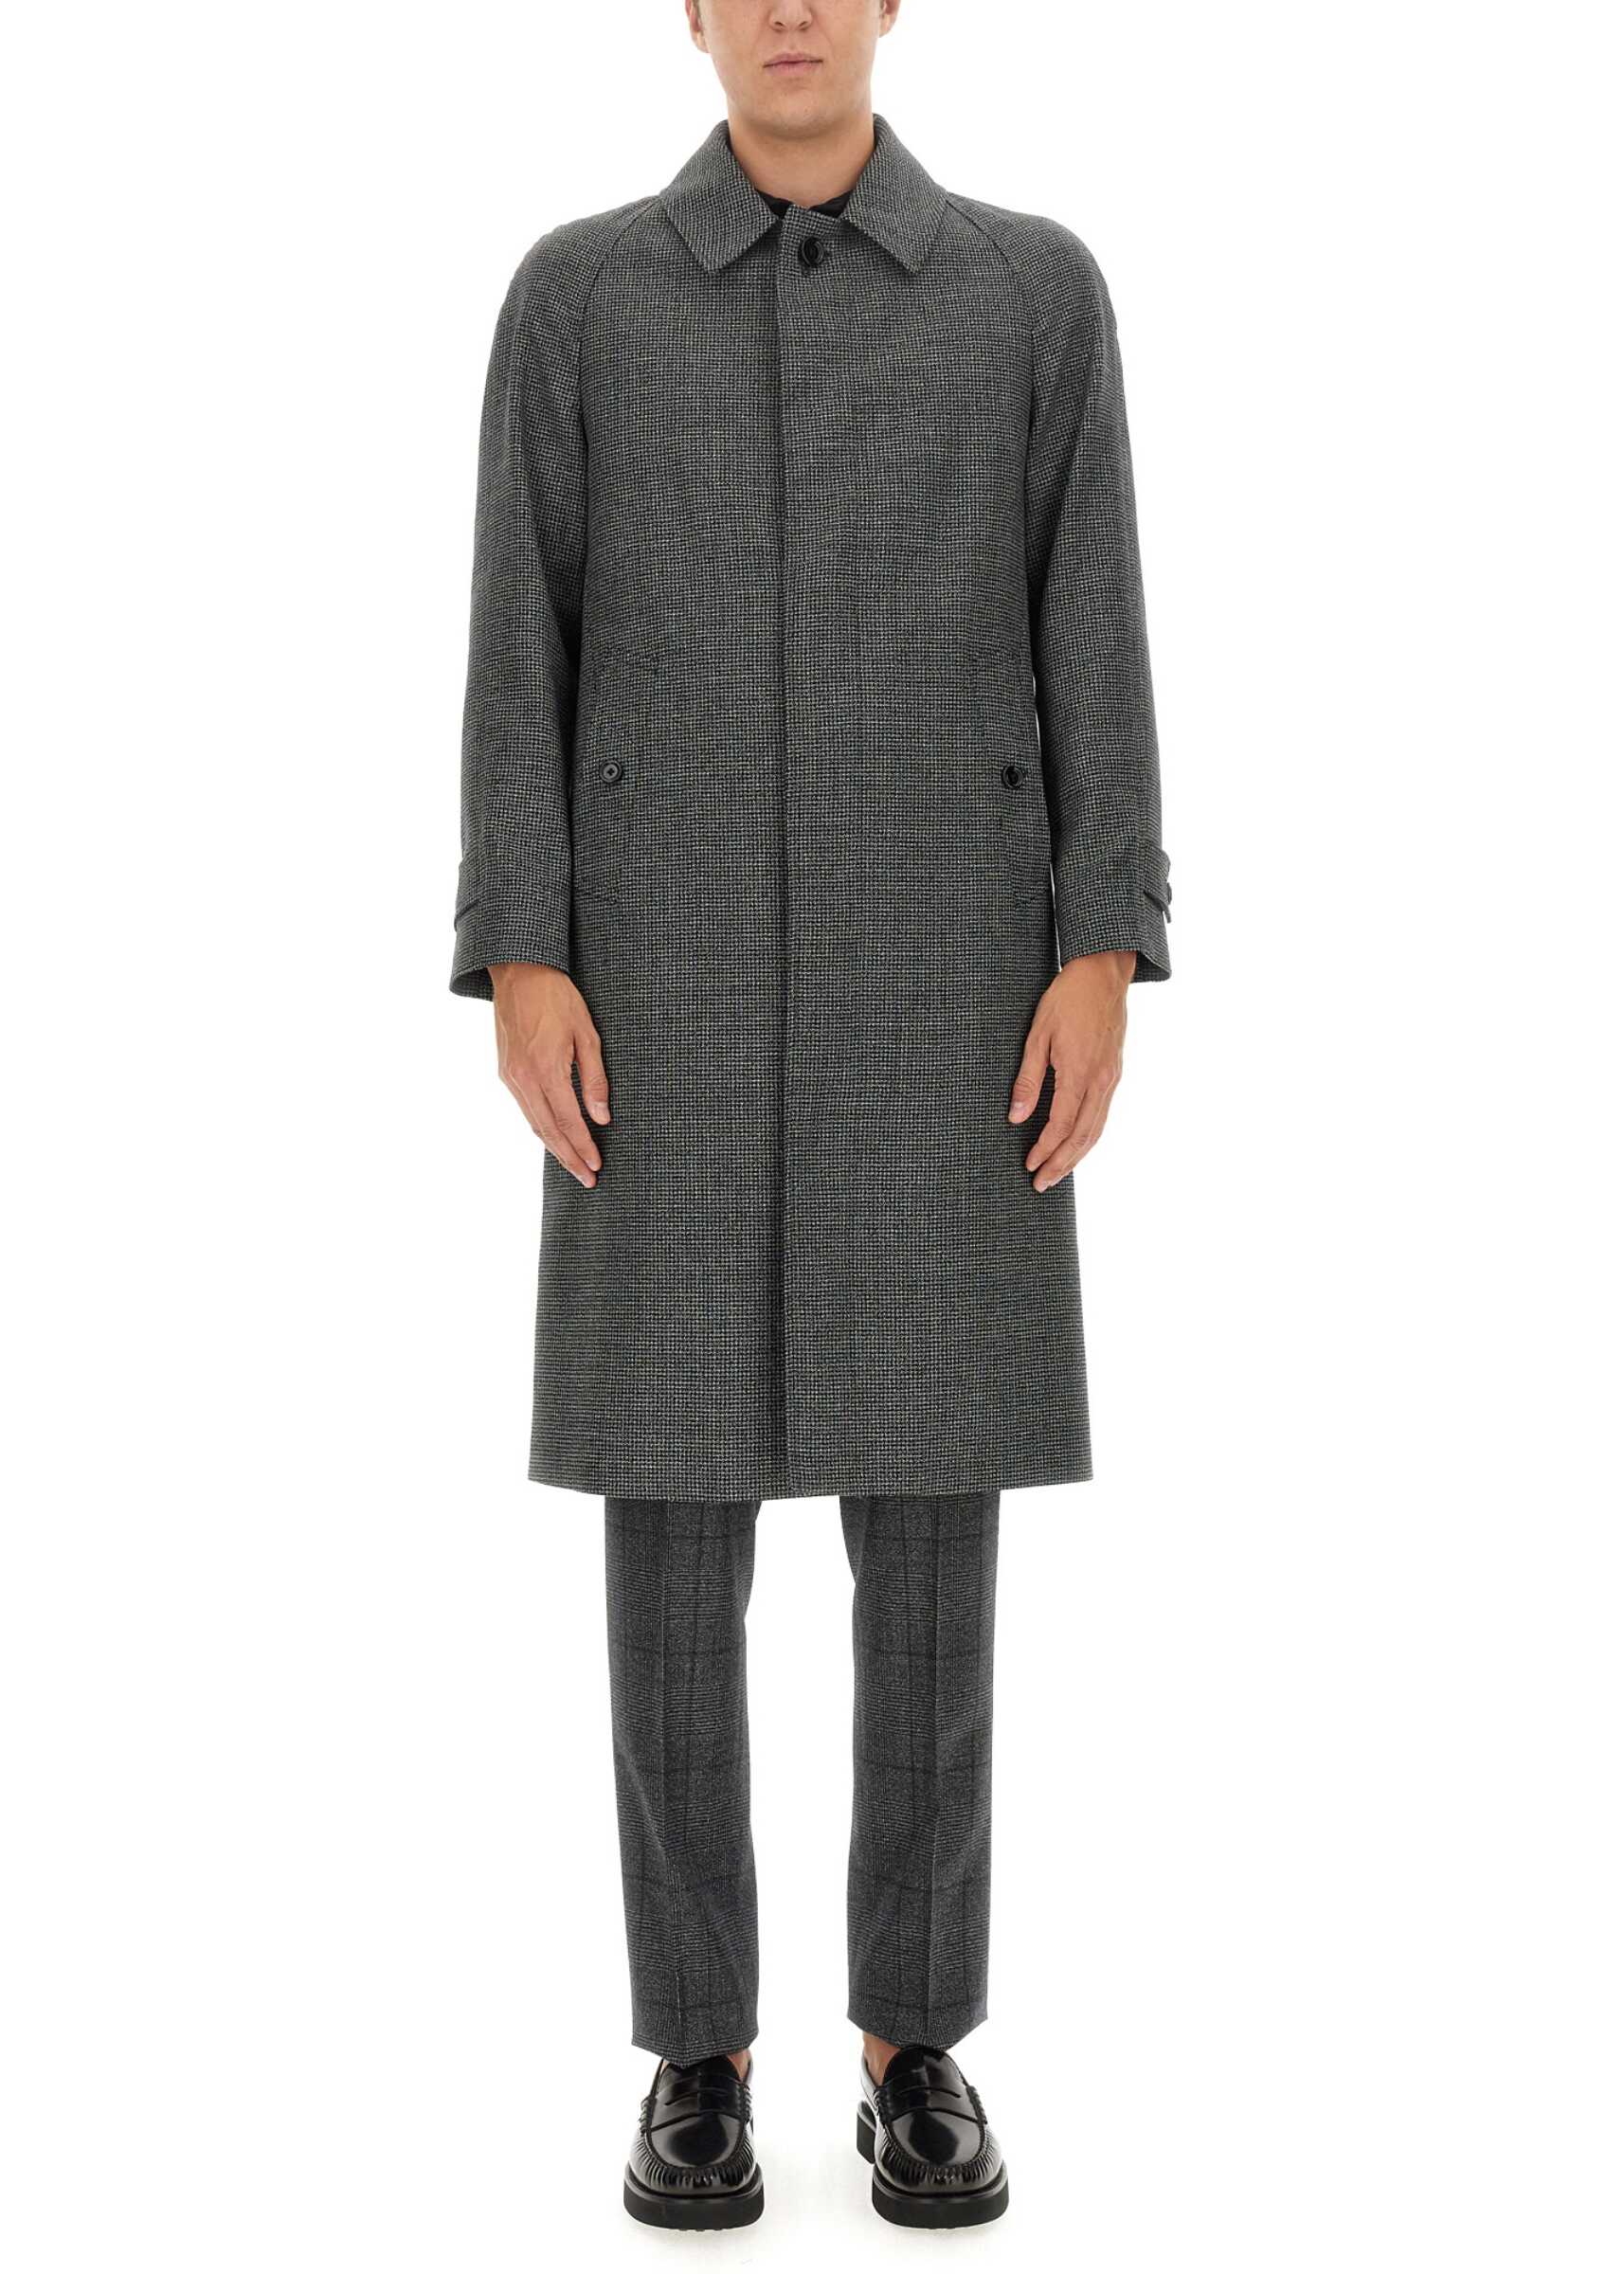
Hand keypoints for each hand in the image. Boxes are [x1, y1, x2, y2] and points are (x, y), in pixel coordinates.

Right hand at [489, 962, 609, 1187]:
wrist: (518, 972)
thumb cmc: (557, 997)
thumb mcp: (587, 1034)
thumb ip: (594, 1079)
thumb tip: (601, 1117)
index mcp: (546, 1069)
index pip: (569, 1121)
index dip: (583, 1147)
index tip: (596, 1167)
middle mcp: (523, 1078)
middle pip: (548, 1132)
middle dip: (569, 1158)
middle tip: (587, 1179)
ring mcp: (510, 1077)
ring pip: (534, 1123)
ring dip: (554, 1147)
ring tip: (573, 1165)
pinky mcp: (505, 1071)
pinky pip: (525, 1108)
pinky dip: (541, 1127)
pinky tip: (554, 1137)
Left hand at [1008, 949, 1134, 1190]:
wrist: (1104, 972)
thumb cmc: (1066, 998)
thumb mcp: (1038, 1035)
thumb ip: (1027, 1080)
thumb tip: (1015, 1117)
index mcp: (1078, 1071)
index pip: (1061, 1124)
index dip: (1044, 1149)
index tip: (1029, 1166)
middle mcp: (1100, 1080)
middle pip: (1082, 1135)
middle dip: (1061, 1163)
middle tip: (1041, 1185)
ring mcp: (1111, 1077)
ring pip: (1096, 1129)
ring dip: (1077, 1156)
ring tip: (1058, 1173)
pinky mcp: (1115, 1072)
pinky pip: (1103, 1114)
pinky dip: (1090, 1136)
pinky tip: (1077, 1145)